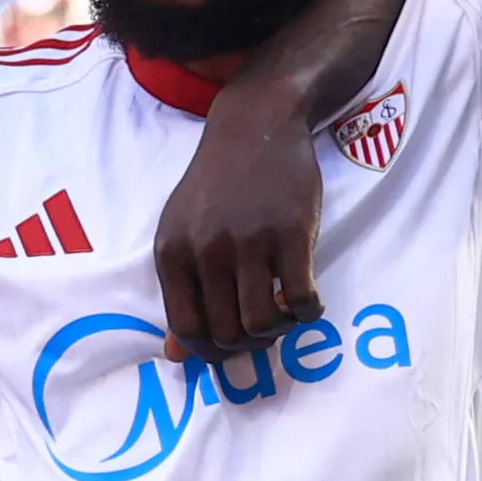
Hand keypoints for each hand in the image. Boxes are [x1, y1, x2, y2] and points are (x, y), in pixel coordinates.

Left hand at [154, 89, 323, 358]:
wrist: (256, 124)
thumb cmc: (218, 183)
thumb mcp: (182, 231)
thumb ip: (179, 290)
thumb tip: (175, 356)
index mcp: (173, 253)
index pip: (187, 330)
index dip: (211, 352)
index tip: (231, 346)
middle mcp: (206, 250)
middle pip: (225, 334)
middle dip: (248, 344)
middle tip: (264, 328)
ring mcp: (249, 242)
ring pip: (260, 324)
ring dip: (277, 331)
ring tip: (284, 314)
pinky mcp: (291, 233)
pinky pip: (300, 299)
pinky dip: (308, 313)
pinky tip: (308, 302)